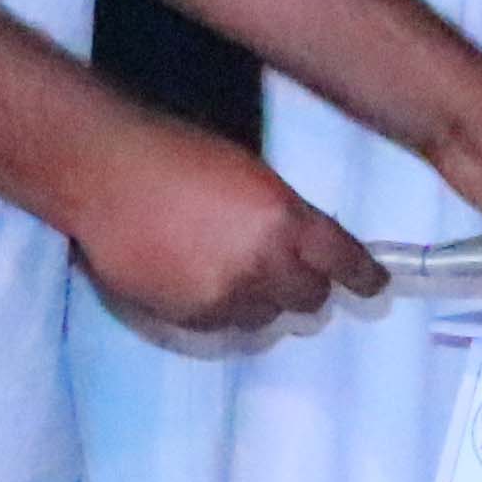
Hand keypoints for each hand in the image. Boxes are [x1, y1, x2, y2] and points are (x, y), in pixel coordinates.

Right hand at [68, 114, 384, 336]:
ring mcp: (226, 296)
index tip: (374, 283)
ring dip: (262, 300)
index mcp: (286, 220)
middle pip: (311, 300)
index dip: (364, 276)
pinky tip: (201, 280)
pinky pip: (225, 326)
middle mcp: (264, 265)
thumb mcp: (252, 175)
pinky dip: (223, 310)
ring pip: (268, 318)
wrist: (107, 175)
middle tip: (293, 273)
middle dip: (307, 287)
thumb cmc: (179, 156)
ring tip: (233, 272)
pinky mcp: (190, 317)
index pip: (345, 262)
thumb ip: (288, 214)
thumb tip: (310, 247)